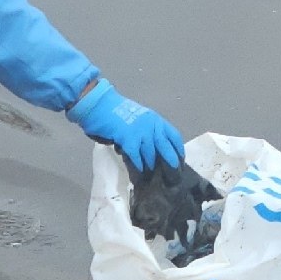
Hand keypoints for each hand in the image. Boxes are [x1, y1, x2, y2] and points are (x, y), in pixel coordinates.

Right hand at [69, 80, 184, 170]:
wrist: (100, 104)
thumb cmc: (117, 111)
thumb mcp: (139, 117)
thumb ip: (147, 130)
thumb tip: (153, 147)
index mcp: (155, 119)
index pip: (174, 136)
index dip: (178, 150)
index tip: (180, 160)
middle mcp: (152, 125)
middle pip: (166, 148)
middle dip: (170, 162)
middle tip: (172, 174)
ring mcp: (141, 132)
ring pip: (151, 154)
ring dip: (151, 166)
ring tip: (150, 174)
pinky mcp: (128, 139)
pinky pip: (137, 157)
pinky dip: (138, 166)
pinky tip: (139, 172)